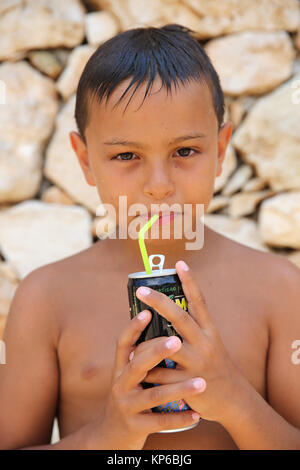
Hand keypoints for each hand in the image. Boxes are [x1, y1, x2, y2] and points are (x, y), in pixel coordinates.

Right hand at [95, 309, 202, 449]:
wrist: (110, 437)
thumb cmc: (129, 398)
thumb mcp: (128, 377)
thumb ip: (141, 358)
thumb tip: (160, 326)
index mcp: (120, 369)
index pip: (123, 343)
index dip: (133, 327)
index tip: (147, 312)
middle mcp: (120, 385)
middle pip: (137, 365)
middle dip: (157, 352)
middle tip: (177, 341)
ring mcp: (126, 406)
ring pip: (154, 395)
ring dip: (179, 388)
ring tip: (201, 383)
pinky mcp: (135, 426)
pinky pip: (160, 422)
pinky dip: (179, 418)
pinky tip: (197, 415)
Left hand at [136, 260, 247, 423]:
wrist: (234, 401)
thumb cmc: (216, 368)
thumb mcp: (211, 345)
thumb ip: (193, 331)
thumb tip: (169, 312)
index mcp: (210, 332)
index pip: (200, 302)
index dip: (190, 281)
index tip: (180, 263)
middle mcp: (205, 343)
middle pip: (180, 317)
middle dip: (159, 302)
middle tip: (141, 290)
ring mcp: (198, 363)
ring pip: (166, 347)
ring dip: (146, 346)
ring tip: (130, 343)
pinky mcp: (190, 383)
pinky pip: (162, 375)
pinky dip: (148, 372)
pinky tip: (137, 372)